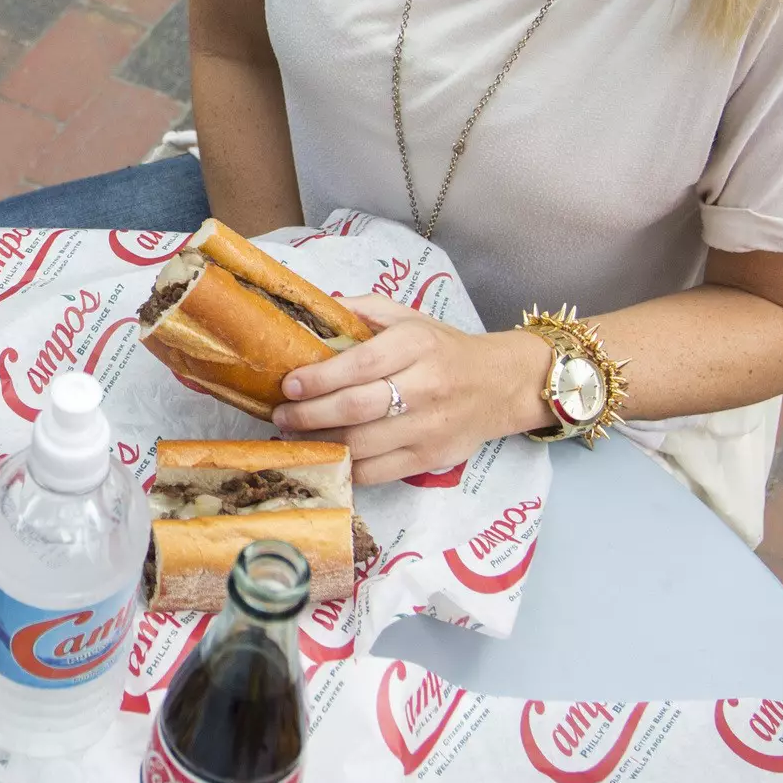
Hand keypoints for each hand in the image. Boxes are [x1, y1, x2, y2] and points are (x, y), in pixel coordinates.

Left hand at [273, 296, 552, 484]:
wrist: (502, 385)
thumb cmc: (444, 350)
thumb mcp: (410, 318)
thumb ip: (363, 311)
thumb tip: (312, 311)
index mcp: (418, 344)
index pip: (362, 364)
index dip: (320, 378)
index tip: (289, 385)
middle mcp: (426, 386)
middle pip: (357, 408)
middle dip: (309, 415)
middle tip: (280, 416)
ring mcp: (430, 427)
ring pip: (363, 444)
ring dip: (320, 443)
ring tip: (294, 436)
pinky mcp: (430, 459)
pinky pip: (377, 472)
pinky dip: (345, 467)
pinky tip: (326, 456)